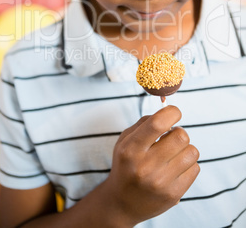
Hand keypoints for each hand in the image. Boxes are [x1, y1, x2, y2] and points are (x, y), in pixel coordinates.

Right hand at [105, 106, 199, 226]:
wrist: (121, 203)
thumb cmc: (126, 164)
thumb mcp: (124, 141)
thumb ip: (144, 123)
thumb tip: (168, 112)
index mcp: (131, 149)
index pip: (157, 124)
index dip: (172, 112)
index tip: (174, 113)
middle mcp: (145, 166)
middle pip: (181, 136)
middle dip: (179, 132)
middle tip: (171, 137)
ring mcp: (161, 182)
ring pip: (192, 151)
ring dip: (185, 148)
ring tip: (173, 154)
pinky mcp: (173, 195)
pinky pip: (195, 168)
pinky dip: (188, 164)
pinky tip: (175, 168)